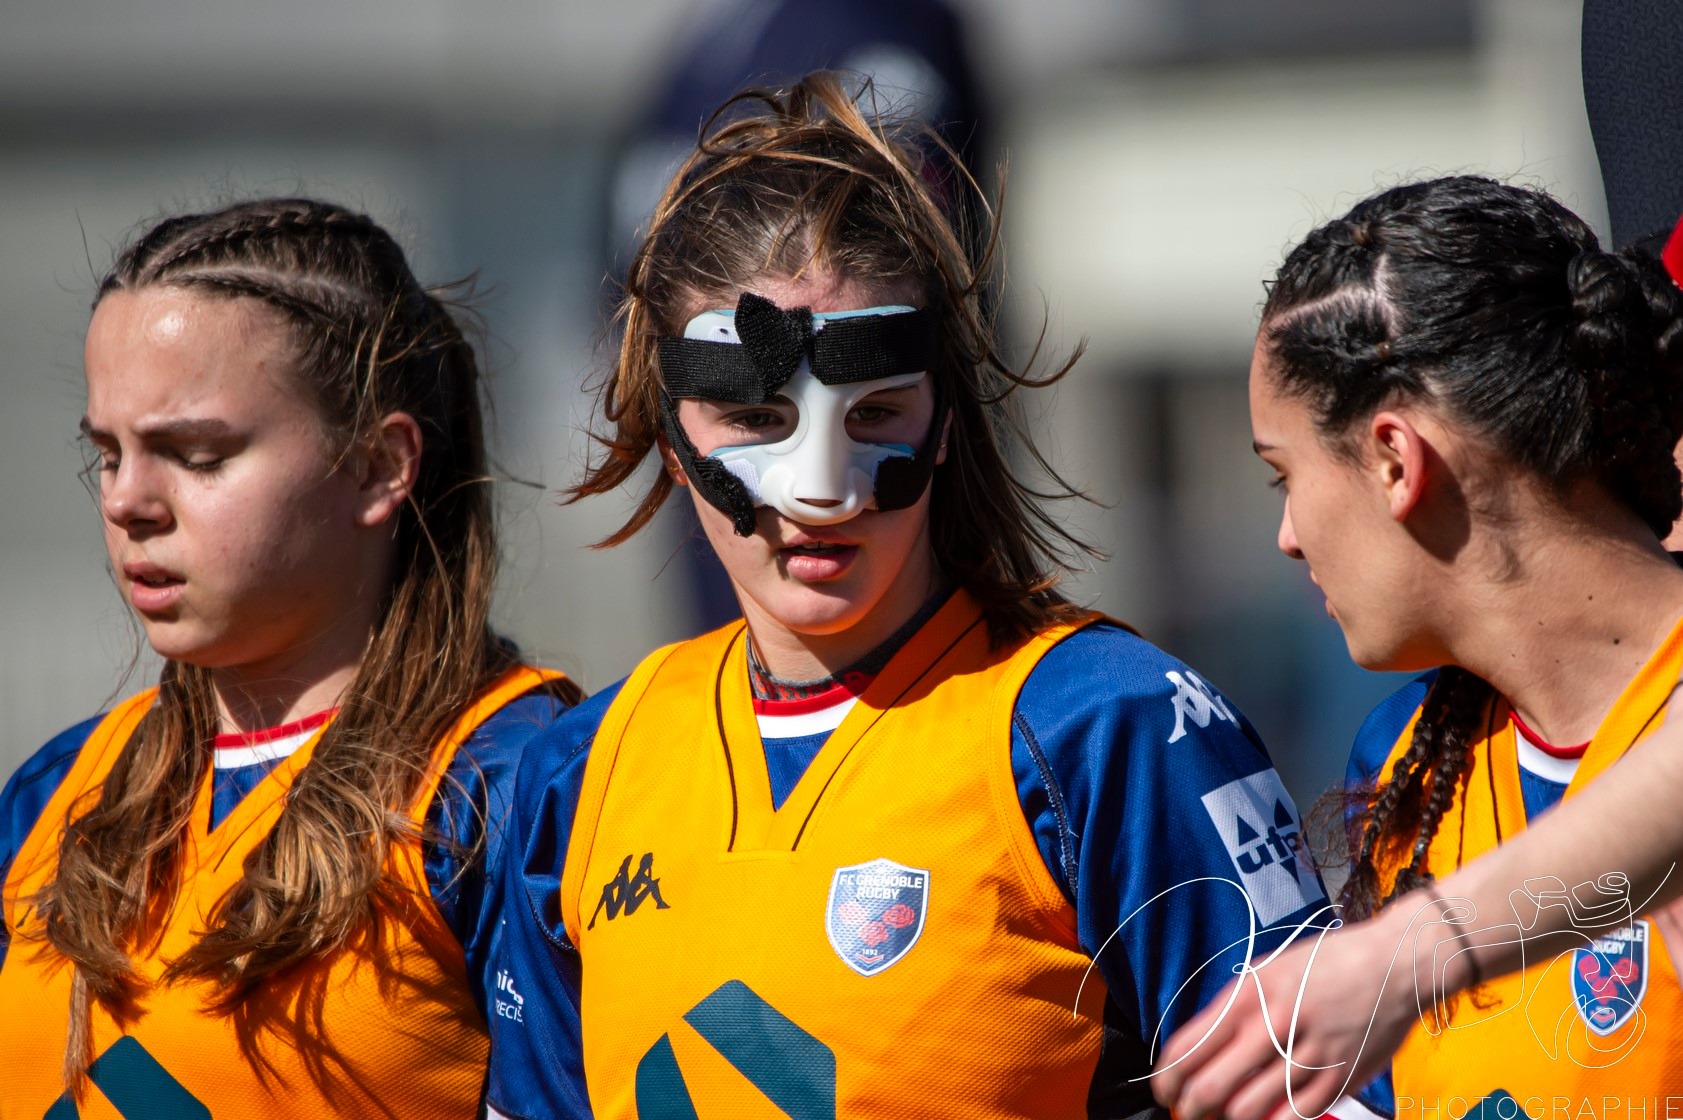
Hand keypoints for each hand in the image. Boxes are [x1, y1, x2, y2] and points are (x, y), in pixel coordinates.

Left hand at [1151, 895, 1468, 1119]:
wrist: (1395, 965)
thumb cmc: (1327, 964)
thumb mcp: (1269, 969)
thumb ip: (1234, 1007)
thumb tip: (1197, 1048)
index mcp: (1250, 993)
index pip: (1190, 1047)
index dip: (1167, 1078)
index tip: (1164, 1090)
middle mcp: (1275, 1024)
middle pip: (1212, 1088)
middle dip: (1189, 1108)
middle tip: (1186, 1111)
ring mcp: (1309, 1056)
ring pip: (1248, 1111)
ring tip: (1223, 1115)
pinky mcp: (1339, 1080)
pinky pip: (1293, 1117)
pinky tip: (1264, 1118)